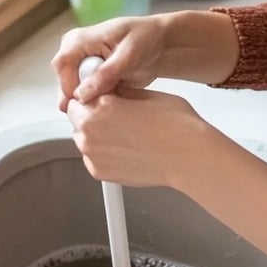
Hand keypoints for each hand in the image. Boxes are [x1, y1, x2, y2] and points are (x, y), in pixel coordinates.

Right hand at [52, 16, 166, 110]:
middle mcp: (74, 54)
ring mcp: (80, 68)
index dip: (71, 87)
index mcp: (78, 40)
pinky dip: (97, 104)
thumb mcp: (129, 54)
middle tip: (107, 103)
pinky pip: (85, 99)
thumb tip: (82, 94)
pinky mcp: (89, 81)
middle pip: (64, 83)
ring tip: (115, 99)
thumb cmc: (146, 39)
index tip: (88, 102)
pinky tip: (114, 101)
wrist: (159, 44)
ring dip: (91, 103)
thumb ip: (106, 74)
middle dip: (81, 99)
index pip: (62, 66)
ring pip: (73, 94)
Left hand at [66, 86, 208, 187]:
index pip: (78, 97)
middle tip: (118, 118)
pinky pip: (93, 158)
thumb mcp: (147, 95)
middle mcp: (90, 132)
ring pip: (84, 139)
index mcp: (100, 107)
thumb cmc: (177, 126)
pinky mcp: (100, 173)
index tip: (102, 100)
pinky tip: (127, 149)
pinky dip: (104, 154)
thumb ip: (121, 93)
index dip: (93, 97)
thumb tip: (112, 92)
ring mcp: (93, 155)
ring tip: (126, 135)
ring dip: (97, 136)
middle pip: (78, 119)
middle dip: (92, 116)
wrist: (189, 158)